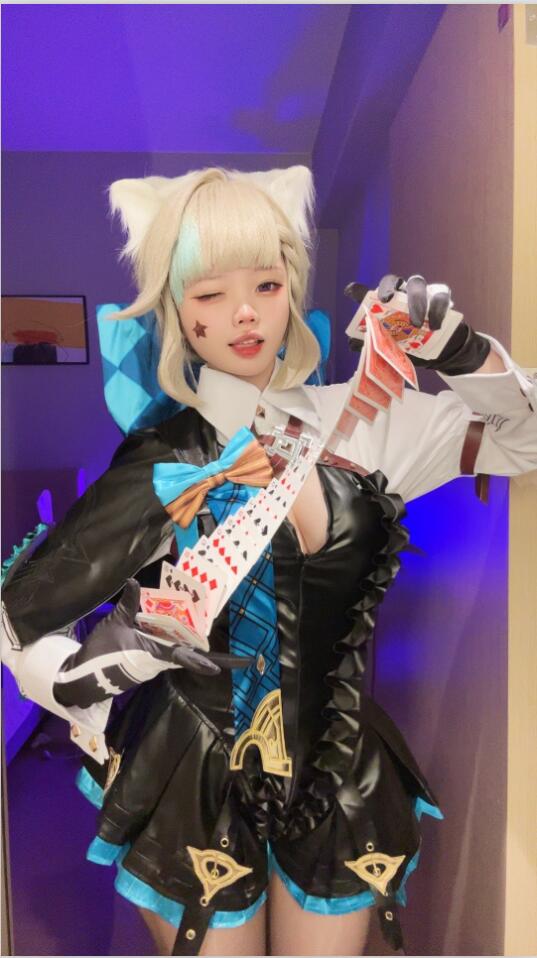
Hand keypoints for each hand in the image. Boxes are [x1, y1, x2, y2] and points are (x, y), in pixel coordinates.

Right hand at [53, 578, 221, 708]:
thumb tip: (133, 581)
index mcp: (152, 654)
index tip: (218, 668)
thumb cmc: (100, 652)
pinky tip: (165, 632)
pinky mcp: (140, 668)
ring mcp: (148, 668)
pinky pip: (160, 654)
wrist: (81, 678)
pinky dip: (166, 644)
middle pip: (183, 655)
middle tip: (217, 644)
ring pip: (171, 654)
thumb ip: (128, 603)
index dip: (201, 663)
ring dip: (182, 645)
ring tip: (193, 628)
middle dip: (199, 651)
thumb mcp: (115, 623)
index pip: (182, 657)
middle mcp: (155, 663)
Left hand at [346, 274, 490, 374]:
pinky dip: (437, 310)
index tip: (350, 291)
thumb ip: (373, 344)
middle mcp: (402, 293)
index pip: (370, 293)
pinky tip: (435, 326)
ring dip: (415, 301)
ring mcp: (423, 292)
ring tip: (416, 323)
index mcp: (387, 304)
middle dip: (388, 288)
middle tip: (386, 300)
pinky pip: (440, 296)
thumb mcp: (391, 348)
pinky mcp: (441, 297)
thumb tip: (352, 344)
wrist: (440, 352)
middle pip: (394, 281)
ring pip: (417, 284)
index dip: (359, 290)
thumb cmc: (411, 346)